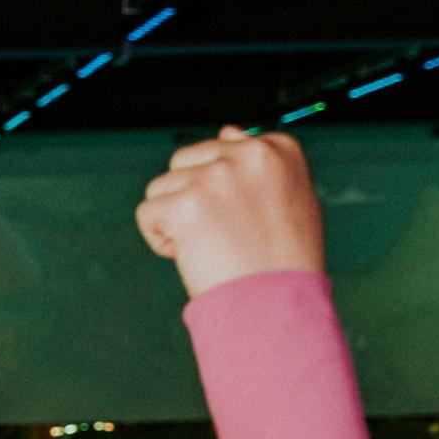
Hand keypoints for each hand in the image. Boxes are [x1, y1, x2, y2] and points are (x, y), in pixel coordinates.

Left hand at [136, 128, 324, 296]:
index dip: (221, 192)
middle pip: (184, 163)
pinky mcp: (187, 202)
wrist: (278, 308)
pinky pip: (148, 214)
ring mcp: (217, 176)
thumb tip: (227, 130)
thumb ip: (261, 165)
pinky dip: (160, 240)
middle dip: (191, 199)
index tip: (243, 222)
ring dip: (174, 220)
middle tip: (222, 239)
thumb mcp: (290, 200)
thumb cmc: (285, 263)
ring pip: (161, 188)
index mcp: (279, 148)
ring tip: (210, 249)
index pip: (221, 149)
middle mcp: (249, 154)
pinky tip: (192, 257)